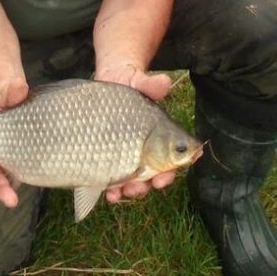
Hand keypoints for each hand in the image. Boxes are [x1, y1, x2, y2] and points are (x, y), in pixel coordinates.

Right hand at [0, 75, 27, 208]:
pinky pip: (20, 160)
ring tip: (16, 201)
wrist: (10, 80)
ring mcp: (8, 143)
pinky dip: (25, 171)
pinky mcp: (22, 143)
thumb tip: (17, 91)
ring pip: (5, 167)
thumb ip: (8, 87)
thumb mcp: (5, 82)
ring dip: (10, 183)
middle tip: (11, 201)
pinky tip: (37, 180)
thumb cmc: (4, 81)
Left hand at [95, 64, 175, 203]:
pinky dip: (110, 188)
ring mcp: (127, 154)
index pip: (170, 160)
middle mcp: (146, 148)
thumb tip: (164, 83)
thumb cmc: (130, 81)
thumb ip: (151, 85)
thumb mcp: (139, 81)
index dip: (168, 173)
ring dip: (127, 190)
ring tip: (118, 194)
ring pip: (132, 181)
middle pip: (150, 175)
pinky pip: (112, 178)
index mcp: (160, 136)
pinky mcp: (109, 156)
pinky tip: (106, 192)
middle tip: (137, 188)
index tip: (162, 178)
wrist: (108, 81)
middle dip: (144, 186)